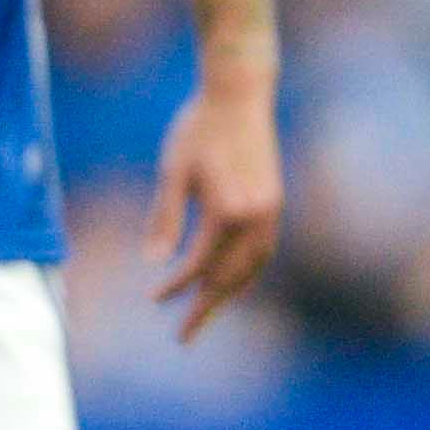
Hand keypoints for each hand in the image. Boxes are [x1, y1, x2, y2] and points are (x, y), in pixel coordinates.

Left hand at [145, 85, 284, 339]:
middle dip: (207, 308)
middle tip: (186, 337)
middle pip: (231, 277)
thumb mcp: (173, 171)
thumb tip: (153, 262)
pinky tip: (231, 280)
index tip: (154, 298)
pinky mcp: (275, 203)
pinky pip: (263, 251)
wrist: (239, 93)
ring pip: (253, 268)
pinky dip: (247, 272)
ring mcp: (271, 211)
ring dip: (230, 294)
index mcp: (227, 209)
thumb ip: (164, 218)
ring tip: (208, 313)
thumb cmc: (198, 127)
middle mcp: (256, 216)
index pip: (199, 263)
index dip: (176, 285)